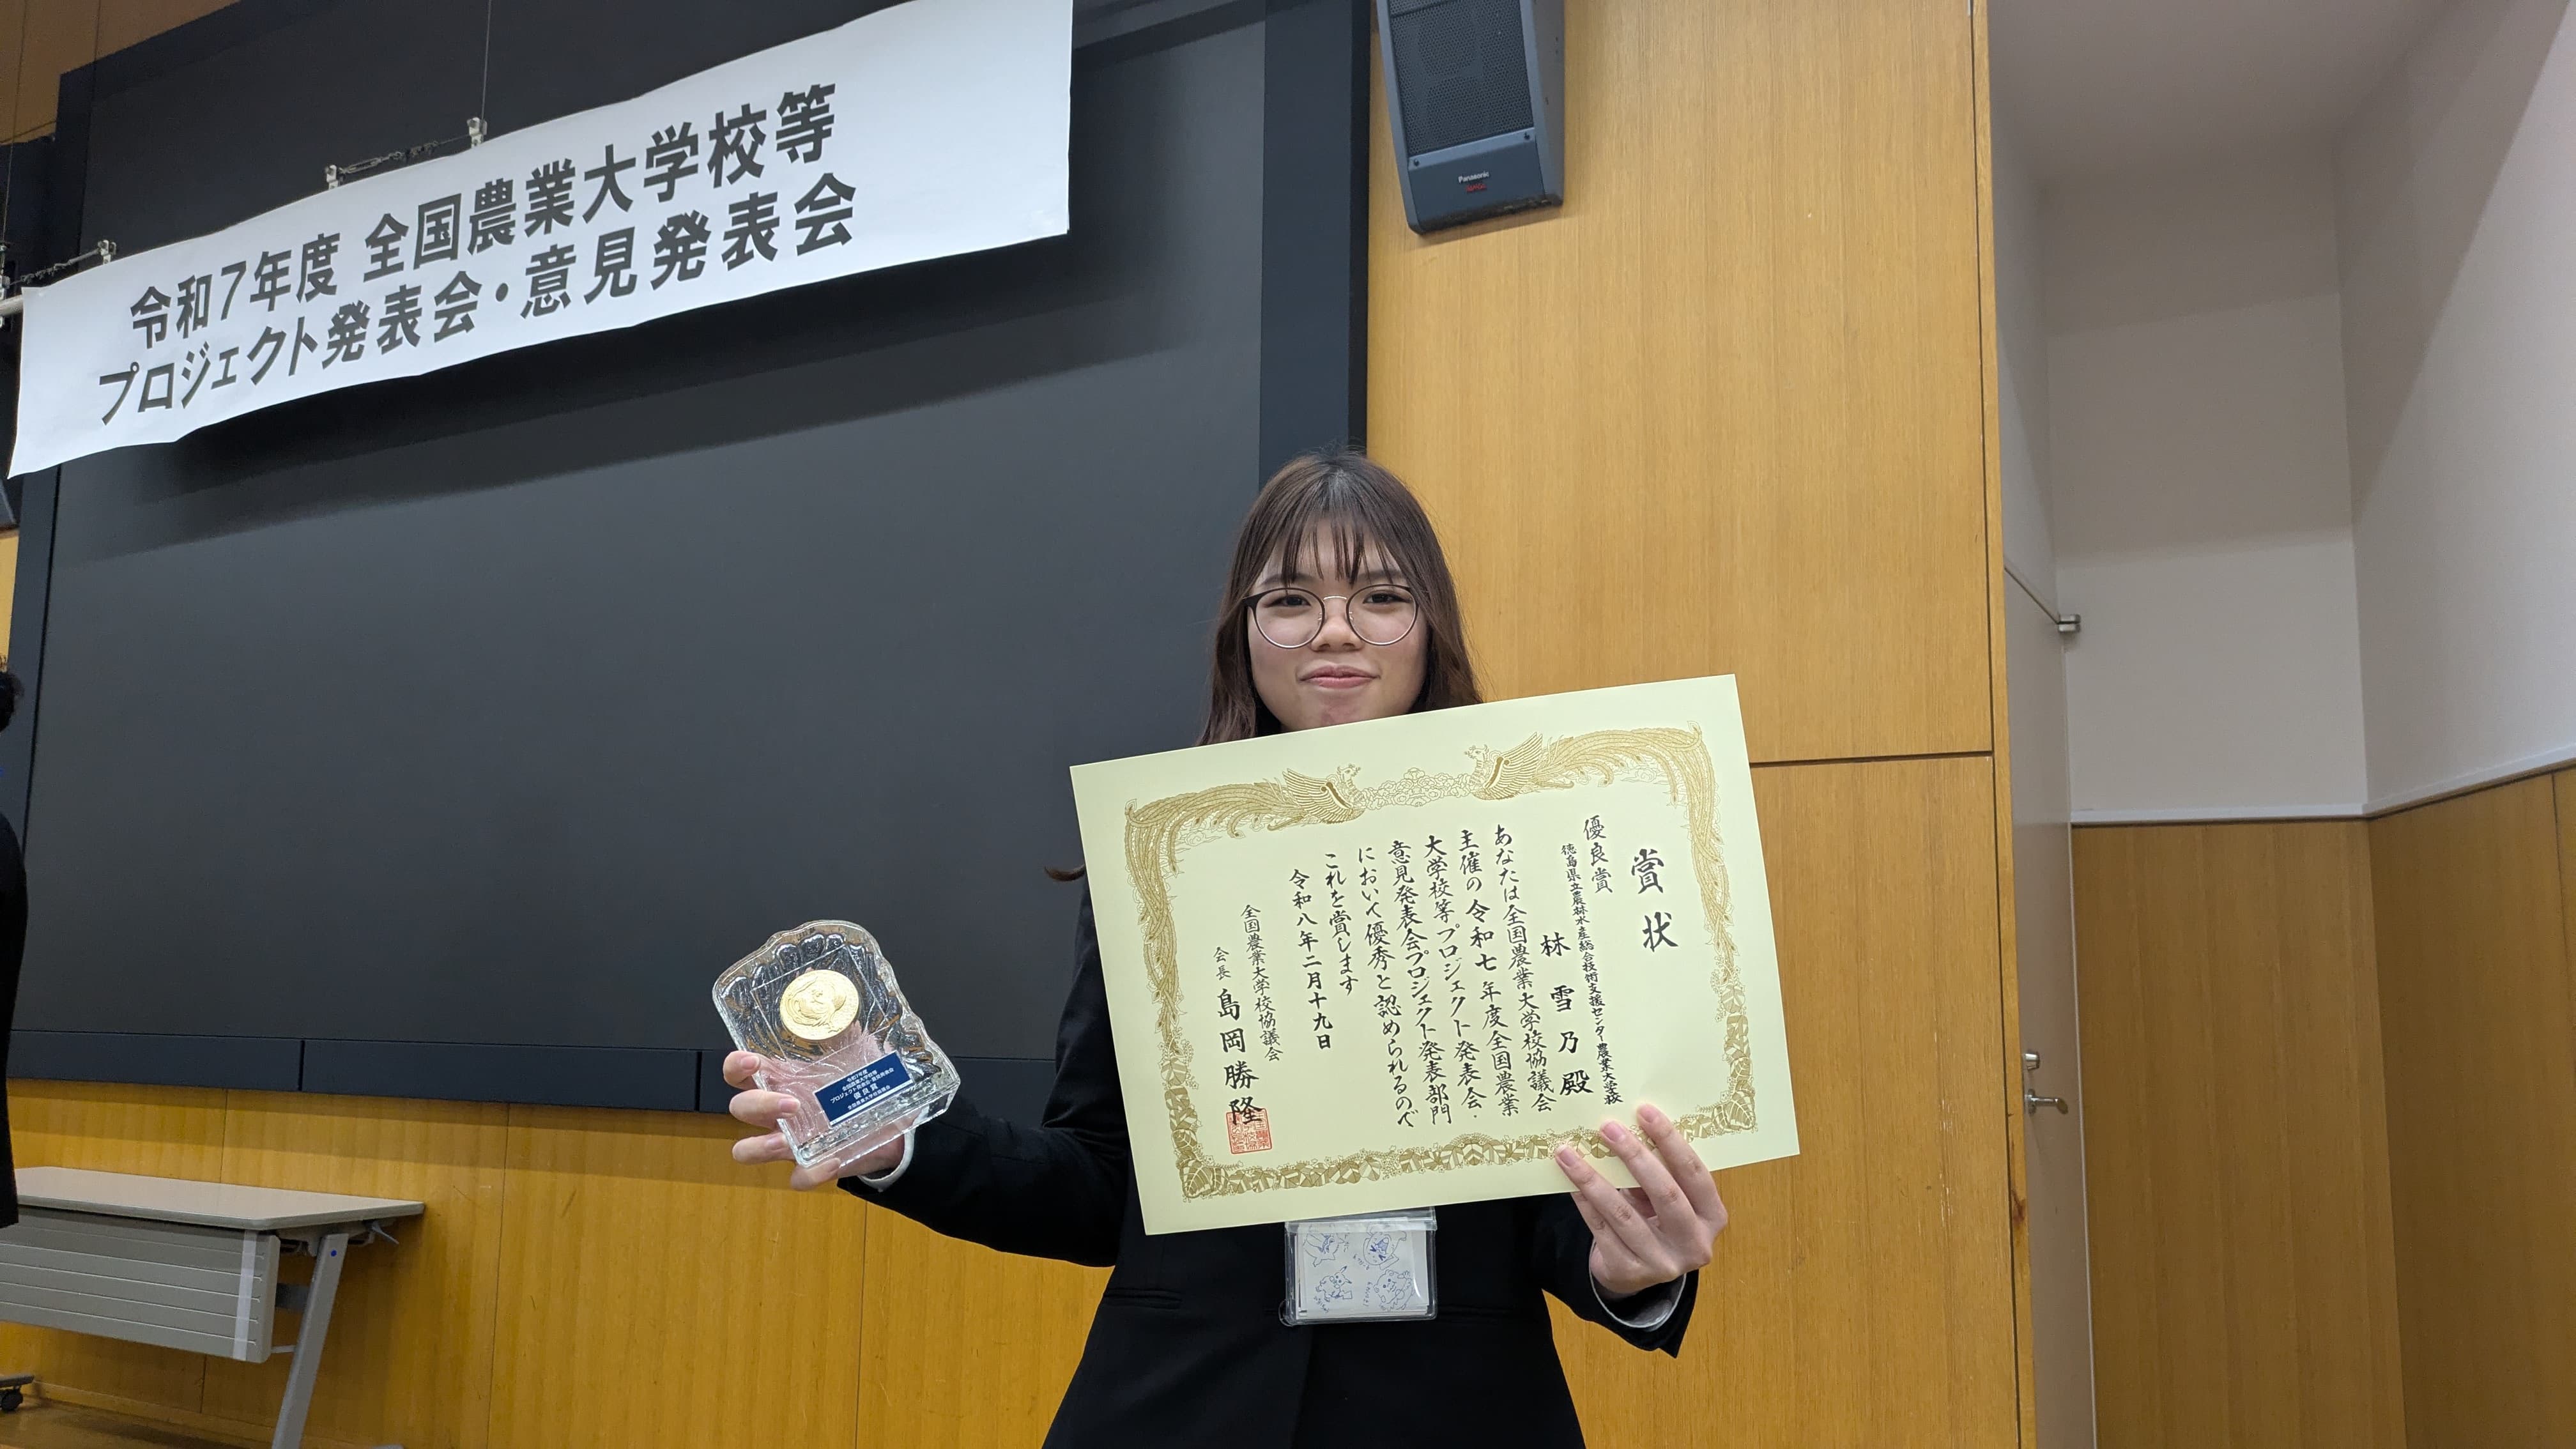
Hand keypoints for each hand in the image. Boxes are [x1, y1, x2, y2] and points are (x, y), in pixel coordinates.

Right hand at [723, 1050, 903, 1189]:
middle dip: (758, 1105)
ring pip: (746, 1150)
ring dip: (760, 1146)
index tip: (751, 1062)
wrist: (898, 1122)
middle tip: (791, 1104)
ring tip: (786, 1141)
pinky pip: (796, 1179)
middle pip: (739, 1109)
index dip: (735, 1067)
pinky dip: (809, 1173)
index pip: (739, 1073)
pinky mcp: (811, 1167)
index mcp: (783, 1079)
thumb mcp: (858, 1052)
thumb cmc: (865, 1084)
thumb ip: (846, 1034)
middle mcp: (778, 1112)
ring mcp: (791, 1141)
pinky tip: (831, 1160)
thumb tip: (844, 1014)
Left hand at [1554, 1101, 1728, 1297]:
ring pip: (1624, 1214)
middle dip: (1635, 1156)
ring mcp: (1662, 1263)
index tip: (1645, 1111)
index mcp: (1713, 1217)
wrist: (1637, 1270)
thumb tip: (1626, 1125)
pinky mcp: (1629, 1272)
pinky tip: (1569, 1180)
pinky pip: (1601, 1229)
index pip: (1695, 1173)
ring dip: (1593, 1179)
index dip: (1671, 1141)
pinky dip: (1584, 1201)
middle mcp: (1694, 1244)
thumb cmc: (1656, 1219)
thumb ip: (1660, 1170)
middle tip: (1607, 1127)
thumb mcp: (1669, 1198)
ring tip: (1569, 1153)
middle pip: (1665, 1194)